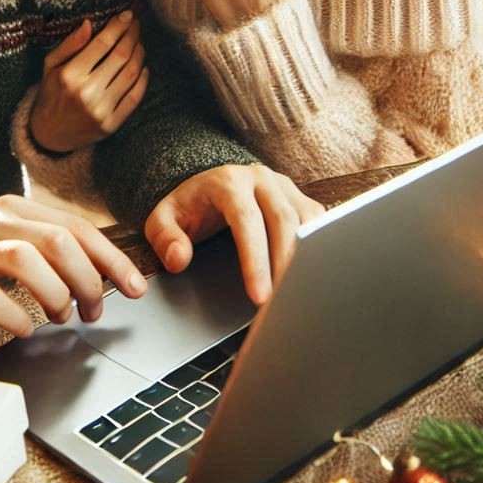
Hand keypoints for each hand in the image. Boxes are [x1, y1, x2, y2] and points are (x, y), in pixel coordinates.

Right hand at [0, 194, 146, 334]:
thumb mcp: (3, 241)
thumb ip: (45, 248)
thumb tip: (100, 272)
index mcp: (13, 209)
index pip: (75, 227)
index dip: (110, 258)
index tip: (136, 287)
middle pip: (56, 240)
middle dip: (88, 279)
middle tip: (94, 311)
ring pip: (25, 259)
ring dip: (54, 293)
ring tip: (61, 316)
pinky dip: (13, 313)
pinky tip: (25, 326)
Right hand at [29, 11, 148, 152]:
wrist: (50, 135)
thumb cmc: (50, 94)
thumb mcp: (50, 66)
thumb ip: (70, 44)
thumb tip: (89, 23)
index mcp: (70, 75)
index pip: (102, 43)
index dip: (118, 26)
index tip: (126, 15)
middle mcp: (87, 93)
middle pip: (121, 55)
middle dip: (132, 35)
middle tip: (136, 24)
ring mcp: (102, 110)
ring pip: (132, 74)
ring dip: (139, 53)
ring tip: (139, 42)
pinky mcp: (112, 124)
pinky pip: (135, 96)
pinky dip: (143, 79)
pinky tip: (143, 67)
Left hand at [143, 165, 323, 305]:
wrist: (207, 183)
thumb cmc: (189, 206)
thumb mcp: (163, 219)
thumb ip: (165, 238)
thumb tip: (179, 259)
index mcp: (228, 182)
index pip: (246, 220)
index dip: (255, 260)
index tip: (260, 296)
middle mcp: (261, 179)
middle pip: (283, 220)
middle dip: (286, 265)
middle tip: (286, 303)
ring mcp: (284, 187)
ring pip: (308, 221)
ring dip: (308, 258)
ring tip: (301, 295)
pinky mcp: (300, 199)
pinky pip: (319, 223)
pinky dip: (319, 249)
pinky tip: (313, 277)